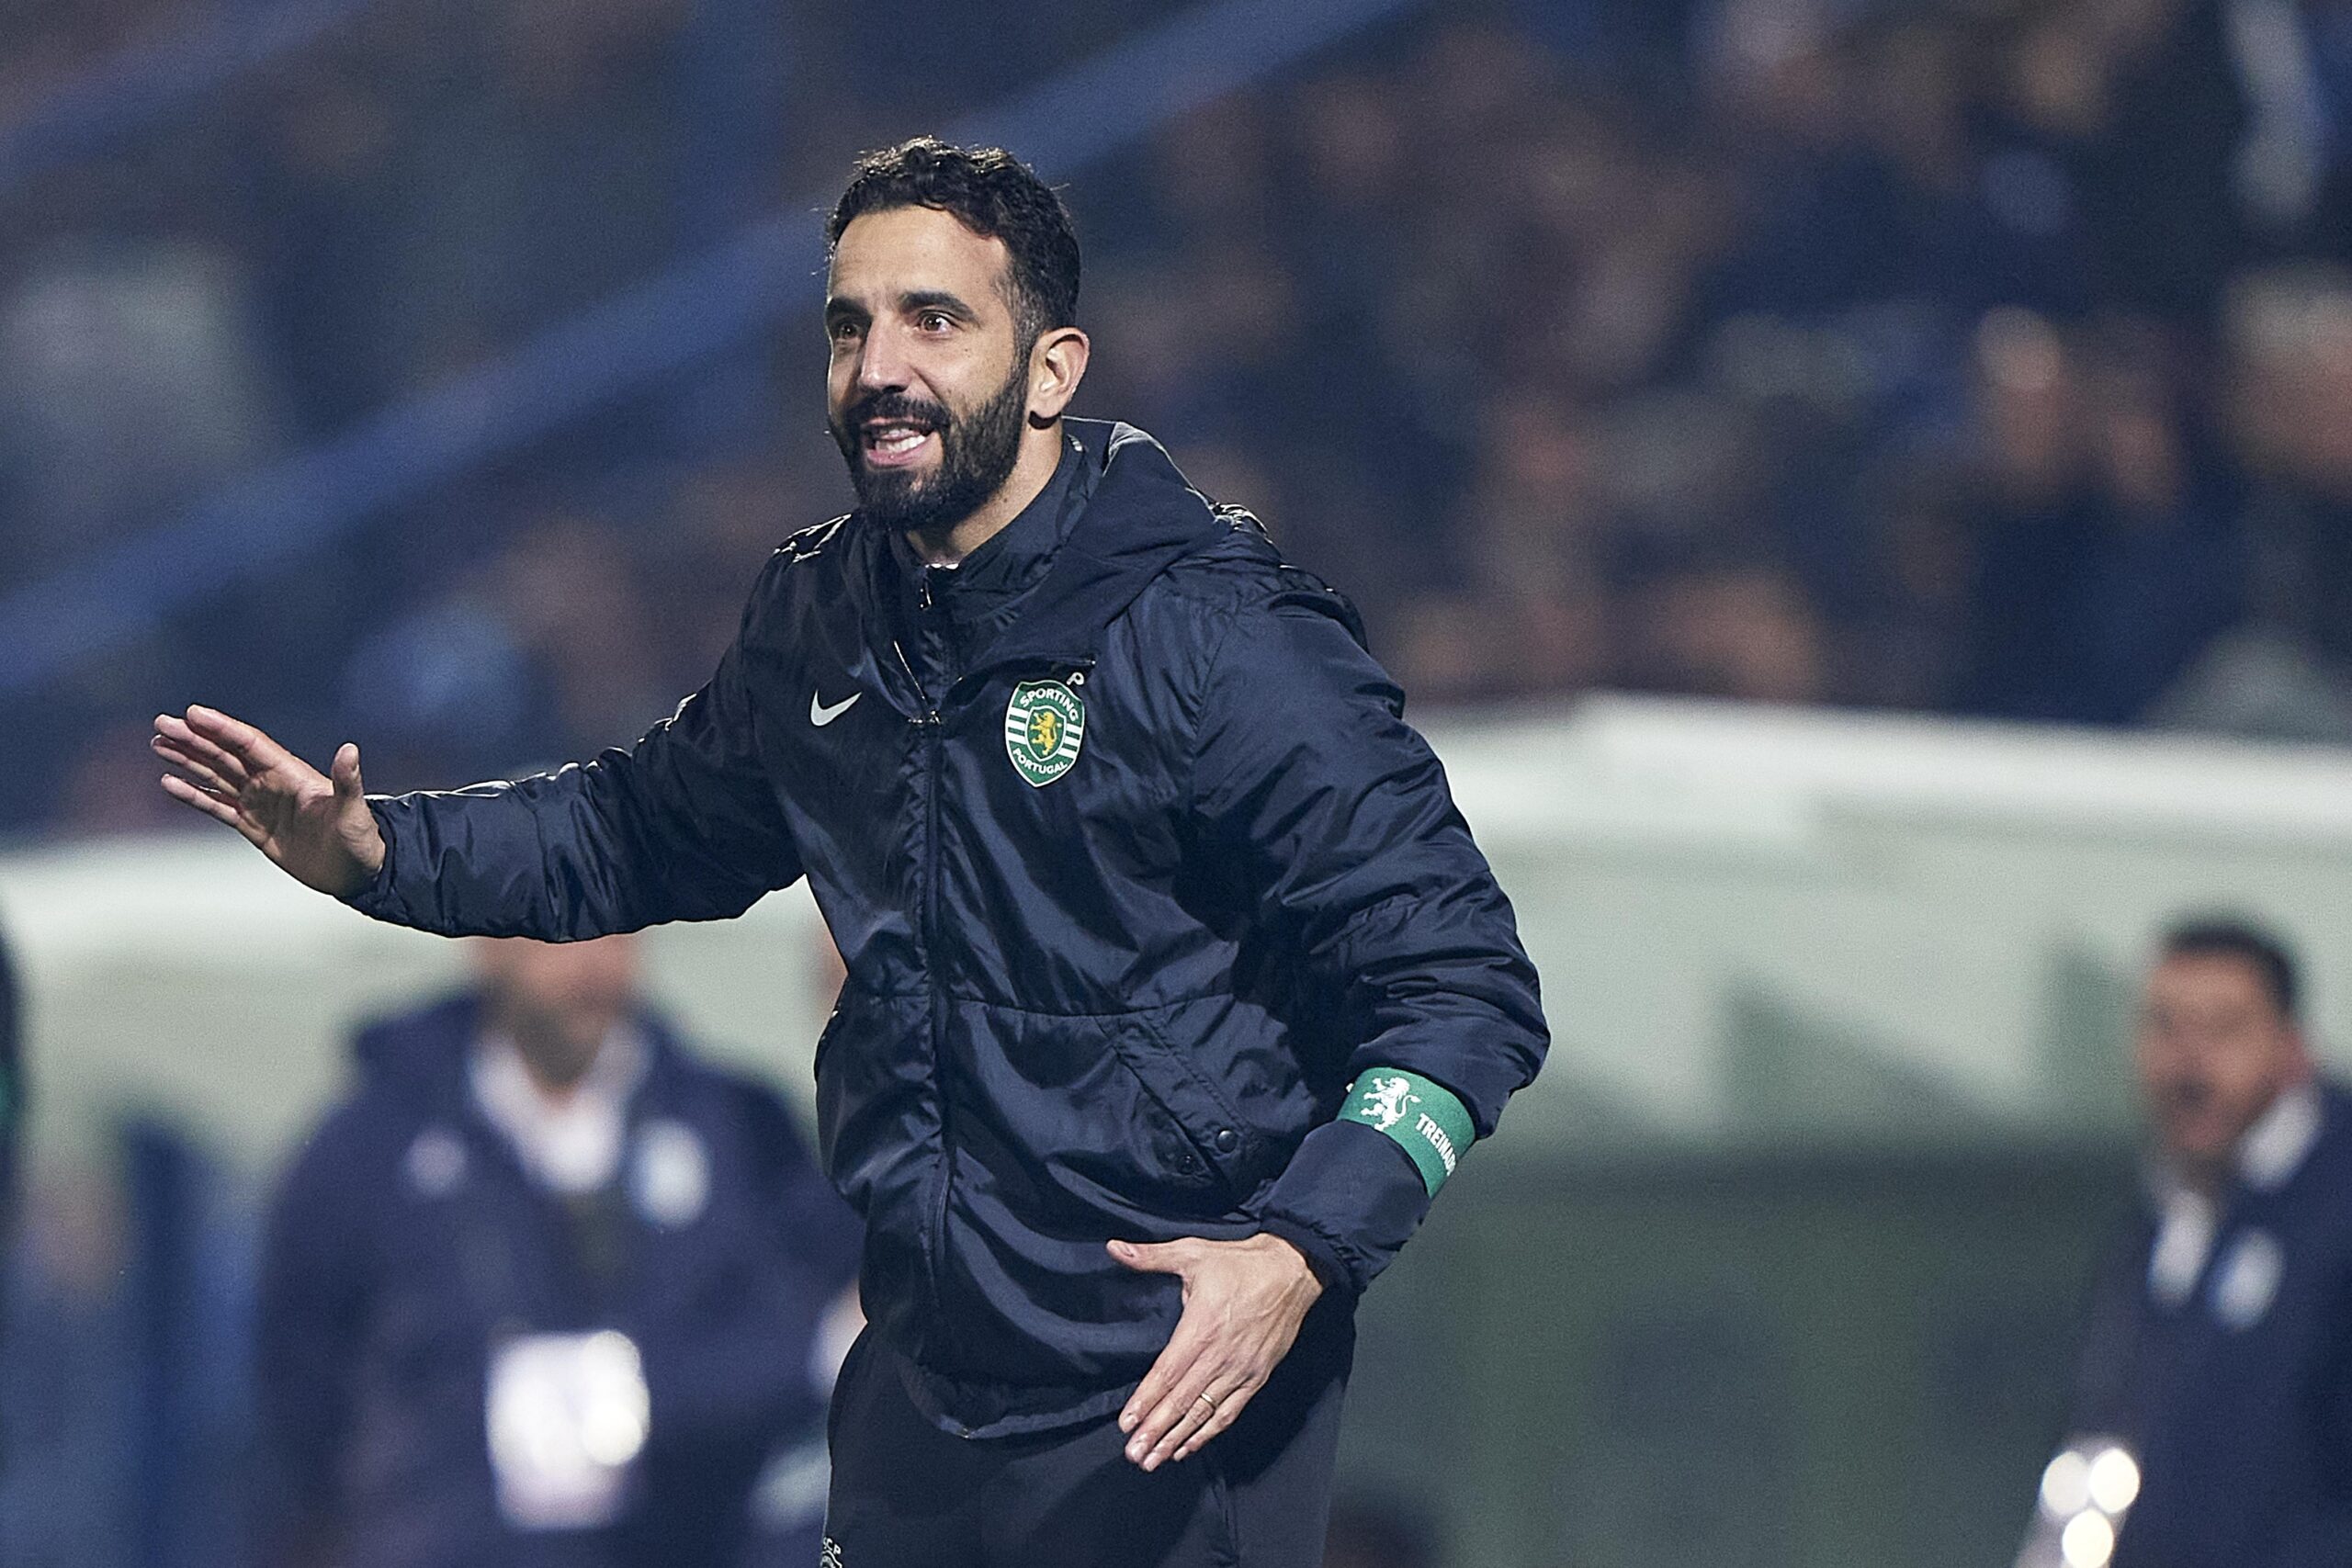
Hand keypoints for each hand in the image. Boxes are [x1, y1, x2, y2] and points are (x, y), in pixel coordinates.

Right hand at [153, 705, 385, 896]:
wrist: (356, 873)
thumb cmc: (360, 841)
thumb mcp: (354, 811)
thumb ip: (348, 782)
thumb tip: (349, 750)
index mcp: (292, 774)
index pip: (250, 744)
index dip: (222, 729)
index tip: (194, 714)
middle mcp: (272, 783)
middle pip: (226, 754)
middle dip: (194, 739)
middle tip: (162, 723)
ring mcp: (260, 803)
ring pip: (217, 775)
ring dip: (188, 759)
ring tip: (159, 745)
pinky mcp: (253, 827)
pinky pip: (218, 806)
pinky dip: (194, 794)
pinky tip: (170, 782)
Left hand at [1109, 1232, 1323, 1470]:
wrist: (1293, 1270)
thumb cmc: (1239, 1262)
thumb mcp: (1192, 1252)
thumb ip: (1151, 1256)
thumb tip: (1115, 1247)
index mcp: (1201, 1327)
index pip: (1168, 1373)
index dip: (1146, 1400)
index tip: (1126, 1424)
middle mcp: (1220, 1355)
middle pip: (1182, 1401)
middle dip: (1156, 1430)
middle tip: (1134, 1455)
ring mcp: (1241, 1370)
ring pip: (1204, 1412)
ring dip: (1177, 1438)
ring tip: (1154, 1460)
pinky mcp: (1257, 1377)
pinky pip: (1230, 1412)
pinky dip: (1208, 1432)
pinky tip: (1189, 1447)